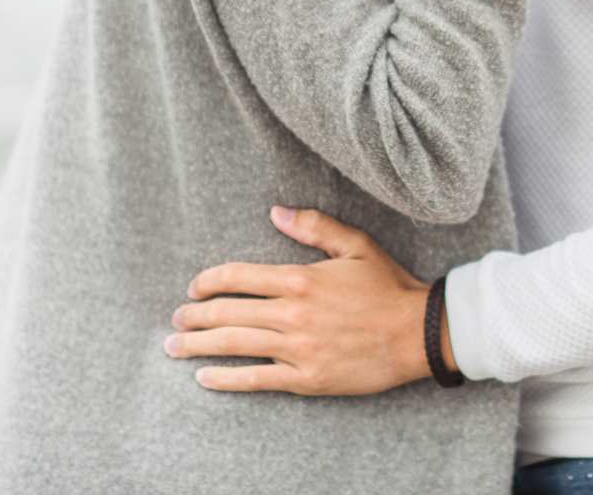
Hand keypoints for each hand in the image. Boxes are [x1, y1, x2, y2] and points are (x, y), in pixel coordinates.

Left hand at [166, 205, 448, 395]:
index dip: (209, 281)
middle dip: (194, 316)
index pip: (238, 276)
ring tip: (174, 348)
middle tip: (175, 320)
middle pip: (228, 312)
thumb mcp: (356, 245)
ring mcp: (297, 349)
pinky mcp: (306, 379)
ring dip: (198, 346)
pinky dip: (227, 379)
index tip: (194, 287)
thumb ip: (314, 227)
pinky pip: (257, 380)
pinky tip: (205, 379)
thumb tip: (276, 212)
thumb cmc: (389, 287)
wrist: (418, 334)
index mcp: (300, 278)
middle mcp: (292, 314)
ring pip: (234, 344)